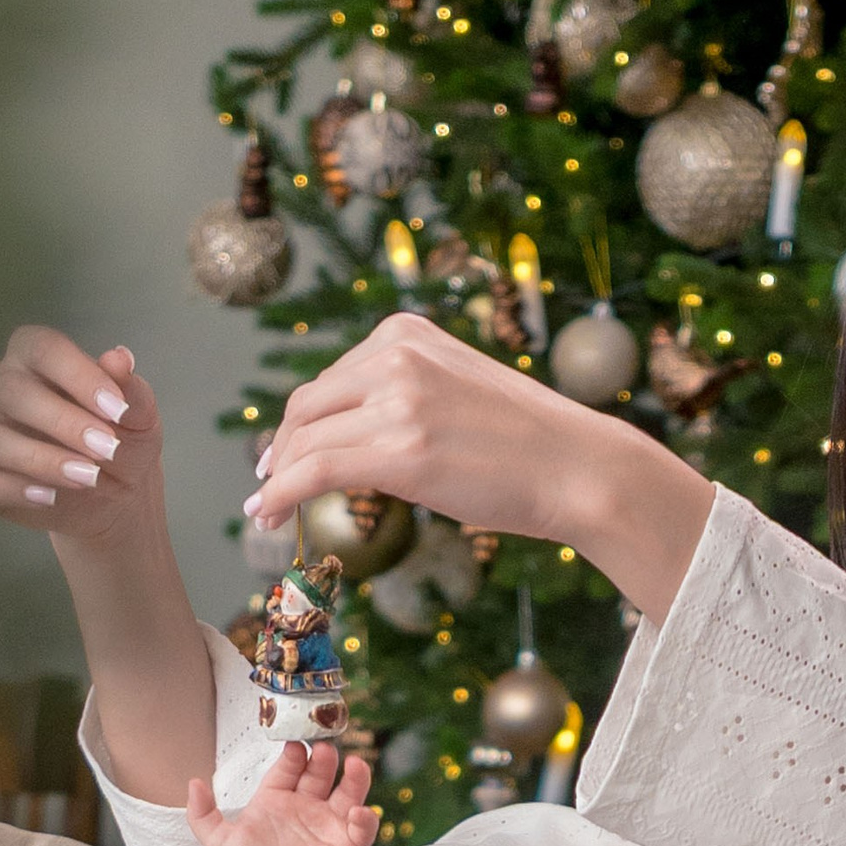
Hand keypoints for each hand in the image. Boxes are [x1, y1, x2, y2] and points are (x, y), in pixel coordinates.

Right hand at [0, 327, 164, 552]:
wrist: (113, 496)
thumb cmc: (119, 441)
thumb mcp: (137, 418)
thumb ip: (130, 389)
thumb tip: (120, 358)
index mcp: (34, 356)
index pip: (42, 347)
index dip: (78, 374)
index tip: (117, 409)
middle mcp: (0, 386)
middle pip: (12, 391)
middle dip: (63, 422)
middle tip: (107, 449)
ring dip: (40, 460)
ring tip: (87, 478)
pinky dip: (11, 490)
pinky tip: (49, 497)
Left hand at [189, 739, 381, 845]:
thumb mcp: (217, 842)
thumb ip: (201, 813)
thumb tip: (192, 783)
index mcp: (277, 799)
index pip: (289, 767)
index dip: (293, 754)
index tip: (295, 744)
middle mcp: (306, 806)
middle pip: (320, 773)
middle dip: (323, 758)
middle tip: (323, 747)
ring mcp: (329, 824)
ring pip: (348, 793)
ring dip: (353, 778)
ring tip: (354, 765)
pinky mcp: (348, 845)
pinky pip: (363, 827)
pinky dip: (366, 817)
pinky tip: (359, 811)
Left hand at [242, 311, 714, 619]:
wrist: (578, 468)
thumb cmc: (529, 444)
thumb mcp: (458, 390)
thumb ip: (406, 395)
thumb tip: (356, 434)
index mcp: (406, 332)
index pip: (331, 378)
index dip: (301, 422)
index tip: (286, 452)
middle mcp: (395, 355)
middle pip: (307, 405)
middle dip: (282, 450)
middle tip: (271, 483)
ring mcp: (396, 401)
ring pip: (305, 441)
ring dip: (277, 478)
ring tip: (267, 508)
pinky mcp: (398, 451)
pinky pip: (314, 470)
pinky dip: (281, 493)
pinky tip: (268, 513)